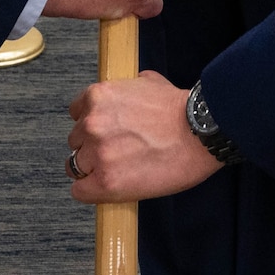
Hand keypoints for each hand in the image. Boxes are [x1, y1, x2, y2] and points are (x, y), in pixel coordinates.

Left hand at [67, 72, 221, 202]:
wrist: (198, 134)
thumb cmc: (179, 110)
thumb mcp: (148, 82)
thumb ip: (127, 88)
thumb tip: (127, 90)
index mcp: (97, 97)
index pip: (76, 114)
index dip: (91, 125)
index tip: (103, 133)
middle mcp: (91, 124)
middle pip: (75, 142)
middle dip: (93, 147)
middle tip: (116, 154)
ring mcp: (97, 153)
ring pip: (76, 167)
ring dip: (93, 170)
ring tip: (117, 172)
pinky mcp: (105, 182)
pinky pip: (81, 191)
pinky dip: (92, 192)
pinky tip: (111, 187)